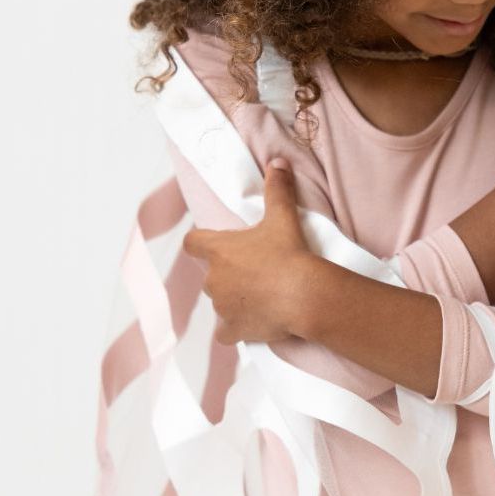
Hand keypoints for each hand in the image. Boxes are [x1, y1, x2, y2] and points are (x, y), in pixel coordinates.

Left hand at [181, 159, 315, 343]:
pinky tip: (250, 325)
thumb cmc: (289, 254)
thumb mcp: (283, 217)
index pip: (192, 243)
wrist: (303, 295)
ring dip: (234, 300)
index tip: (213, 244)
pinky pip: (226, 333)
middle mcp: (213, 279)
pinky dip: (235, 330)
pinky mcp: (234, 330)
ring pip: (220, 303)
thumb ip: (277, 189)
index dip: (200, 242)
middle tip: (253, 271)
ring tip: (260, 297)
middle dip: (226, 274)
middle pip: (210, 275)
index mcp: (218, 251)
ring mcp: (222, 307)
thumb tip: (278, 162)